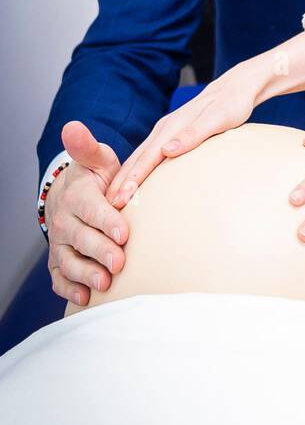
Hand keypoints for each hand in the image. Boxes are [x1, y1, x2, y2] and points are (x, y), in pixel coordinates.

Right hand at [45, 122, 128, 305]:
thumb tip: (73, 126)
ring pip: (68, 262)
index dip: (106, 221)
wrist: (74, 197)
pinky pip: (60, 278)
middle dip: (99, 251)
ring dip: (85, 274)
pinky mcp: (59, 261)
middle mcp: (64, 222)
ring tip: (105, 284)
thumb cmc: (95, 179)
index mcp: (77, 196)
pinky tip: (86, 298)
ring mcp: (61, 244)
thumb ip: (88, 147)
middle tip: (119, 262)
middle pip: (80, 239)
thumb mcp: (97, 160)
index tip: (124, 233)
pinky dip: (70, 289)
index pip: (91, 209)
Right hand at [106, 57, 263, 209]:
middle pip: (137, 158)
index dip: (132, 179)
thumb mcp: (218, 118)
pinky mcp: (171, 134)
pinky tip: (136, 182)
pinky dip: (138, 169)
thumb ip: (194, 134)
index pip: (147, 157)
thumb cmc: (232, 104)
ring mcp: (166, 131)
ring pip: (140, 156)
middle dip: (120, 182)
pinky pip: (150, 155)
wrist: (237, 88)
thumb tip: (167, 150)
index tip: (119, 199)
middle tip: (107, 206)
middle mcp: (164, 129)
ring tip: (113, 198)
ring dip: (126, 177)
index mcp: (171, 126)